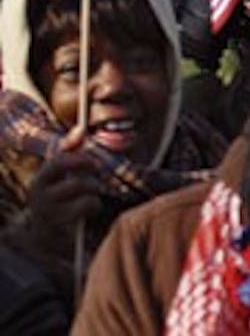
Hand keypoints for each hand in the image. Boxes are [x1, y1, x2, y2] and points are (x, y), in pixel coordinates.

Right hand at [24, 127, 100, 251]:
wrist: (46, 233)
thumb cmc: (58, 196)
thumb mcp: (60, 174)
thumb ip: (69, 151)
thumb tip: (81, 128)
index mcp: (40, 180)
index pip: (59, 162)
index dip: (79, 158)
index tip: (93, 160)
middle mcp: (39, 196)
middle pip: (77, 179)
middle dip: (92, 175)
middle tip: (97, 172)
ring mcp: (50, 212)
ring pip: (85, 192)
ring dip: (94, 189)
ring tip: (92, 192)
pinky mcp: (61, 224)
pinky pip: (87, 206)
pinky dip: (94, 205)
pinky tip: (91, 208)